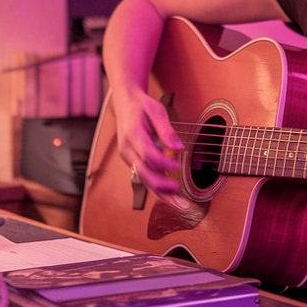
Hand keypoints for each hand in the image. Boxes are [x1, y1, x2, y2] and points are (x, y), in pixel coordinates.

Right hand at [112, 88, 189, 209]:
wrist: (125, 102)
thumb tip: (179, 147)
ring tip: (179, 204)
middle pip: (145, 174)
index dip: (164, 163)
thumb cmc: (141, 105)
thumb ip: (167, 131)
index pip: (149, 155)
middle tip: (181, 199)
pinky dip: (158, 187)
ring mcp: (128, 157)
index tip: (178, 165)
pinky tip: (171, 196)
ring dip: (162, 193)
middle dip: (163, 189)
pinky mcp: (132, 161)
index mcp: (132, 135)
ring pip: (144, 180)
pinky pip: (145, 176)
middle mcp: (127, 150)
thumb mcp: (157, 111)